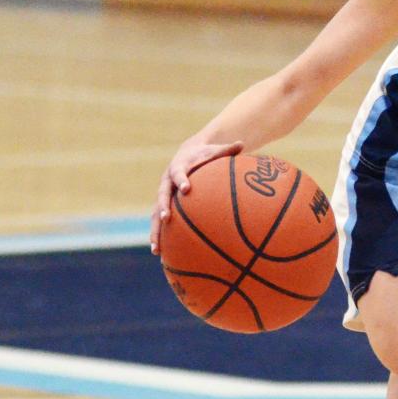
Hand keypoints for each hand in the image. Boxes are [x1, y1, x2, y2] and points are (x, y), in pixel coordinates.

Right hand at [150, 139, 243, 253]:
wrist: (187, 155)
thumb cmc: (205, 155)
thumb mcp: (215, 150)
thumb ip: (228, 149)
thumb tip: (242, 143)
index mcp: (178, 168)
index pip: (178, 173)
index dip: (182, 179)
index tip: (187, 188)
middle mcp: (167, 183)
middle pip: (161, 196)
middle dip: (162, 207)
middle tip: (165, 219)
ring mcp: (164, 196)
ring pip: (155, 215)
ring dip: (155, 231)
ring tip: (156, 249)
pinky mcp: (164, 206)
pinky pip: (160, 224)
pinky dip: (160, 238)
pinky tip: (162, 256)